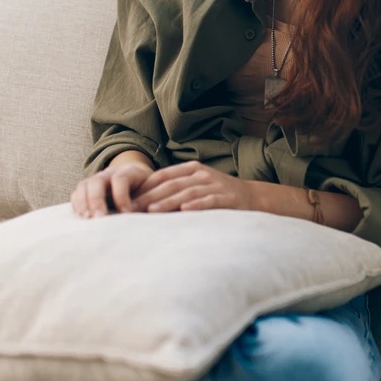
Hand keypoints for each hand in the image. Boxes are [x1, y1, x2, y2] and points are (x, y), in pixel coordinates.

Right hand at [69, 162, 153, 217]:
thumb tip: (142, 219)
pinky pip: (77, 193)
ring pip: (84, 185)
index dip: (121, 196)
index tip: (126, 214)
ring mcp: (97, 180)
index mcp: (128, 171)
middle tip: (100, 218)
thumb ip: (147, 201)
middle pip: (97, 181)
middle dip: (97, 200)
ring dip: (83, 203)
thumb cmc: (147, 189)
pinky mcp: (88, 189)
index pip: (120, 179)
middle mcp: (109, 173)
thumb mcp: (152, 191)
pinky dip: (77, 204)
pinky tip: (82, 217)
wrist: (137, 178)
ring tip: (88, 219)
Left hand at [133, 161, 255, 213]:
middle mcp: (202, 174)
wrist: (252, 196)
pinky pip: (209, 200)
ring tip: (152, 211)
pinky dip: (196, 205)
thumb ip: (176, 188)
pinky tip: (185, 210)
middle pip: (172, 184)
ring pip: (187, 192)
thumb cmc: (217, 193)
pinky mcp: (227, 198)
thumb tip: (144, 201)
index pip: (164, 175)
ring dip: (168, 202)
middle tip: (132, 208)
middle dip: (150, 197)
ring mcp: (215, 185)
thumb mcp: (196, 184)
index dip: (146, 186)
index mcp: (192, 169)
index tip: (128, 198)